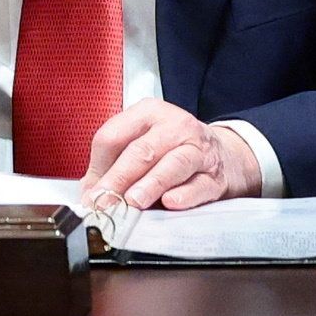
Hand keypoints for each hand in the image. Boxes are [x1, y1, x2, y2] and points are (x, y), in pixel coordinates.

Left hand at [78, 100, 260, 212]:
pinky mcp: (215, 176)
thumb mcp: (142, 144)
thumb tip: (90, 196)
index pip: (113, 136)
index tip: (91, 193)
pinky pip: (199, 185)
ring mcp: (198, 150)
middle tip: (105, 202)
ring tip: (133, 201)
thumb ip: (113, 167)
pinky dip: (184, 195)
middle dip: (119, 179)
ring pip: (172, 164)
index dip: (98, 167)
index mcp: (148, 114)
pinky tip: (170, 202)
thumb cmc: (174, 149)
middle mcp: (174, 126)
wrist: (225, 155)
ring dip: (150, 184)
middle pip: (141, 150)